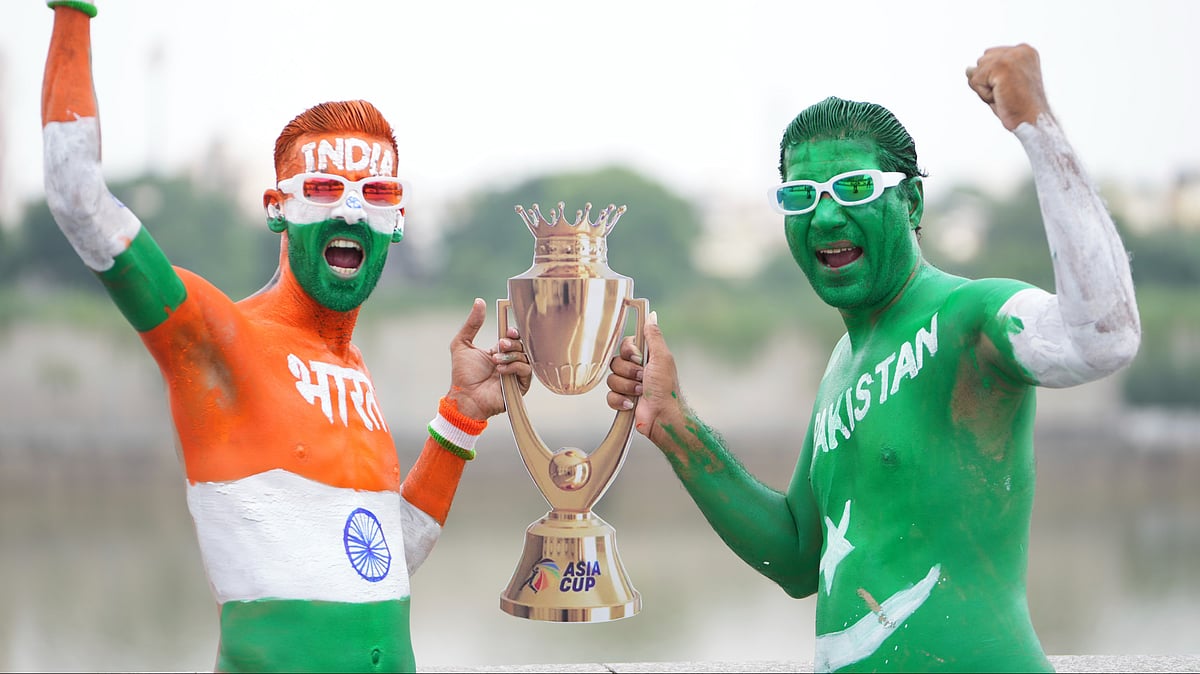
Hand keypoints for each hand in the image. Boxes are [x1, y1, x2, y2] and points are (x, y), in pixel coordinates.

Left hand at [445, 298, 530, 419]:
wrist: (464, 397)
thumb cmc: (462, 374)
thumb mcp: (462, 344)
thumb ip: (471, 324)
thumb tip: (479, 301)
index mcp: (500, 352)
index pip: (514, 338)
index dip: (514, 333)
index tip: (507, 331)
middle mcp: (510, 362)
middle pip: (522, 345)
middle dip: (513, 343)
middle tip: (501, 344)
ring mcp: (516, 374)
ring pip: (526, 357)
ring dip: (511, 356)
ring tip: (495, 360)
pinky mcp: (521, 386)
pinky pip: (527, 371)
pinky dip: (514, 367)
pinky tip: (500, 370)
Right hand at [605, 311, 686, 444]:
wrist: (662, 416)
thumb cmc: (666, 388)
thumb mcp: (662, 357)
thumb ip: (654, 336)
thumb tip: (652, 315)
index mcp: (644, 358)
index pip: (624, 345)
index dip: (628, 352)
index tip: (638, 357)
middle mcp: (635, 370)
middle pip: (615, 362)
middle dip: (629, 372)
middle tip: (643, 378)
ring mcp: (627, 386)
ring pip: (611, 380)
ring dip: (627, 387)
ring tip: (640, 393)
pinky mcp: (621, 401)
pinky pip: (608, 396)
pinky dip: (620, 400)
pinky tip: (631, 404)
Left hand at [966, 44, 1051, 130]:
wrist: (1032, 121)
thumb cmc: (1018, 108)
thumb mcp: (1002, 85)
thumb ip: (986, 73)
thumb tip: (968, 69)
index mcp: (1024, 52)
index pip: (990, 58)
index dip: (994, 79)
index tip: (1013, 89)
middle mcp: (1020, 50)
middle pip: (981, 62)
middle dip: (988, 82)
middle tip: (1008, 94)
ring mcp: (1011, 56)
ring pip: (976, 72)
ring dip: (986, 89)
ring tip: (1005, 96)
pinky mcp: (1001, 66)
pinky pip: (975, 81)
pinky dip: (984, 94)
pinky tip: (1001, 98)